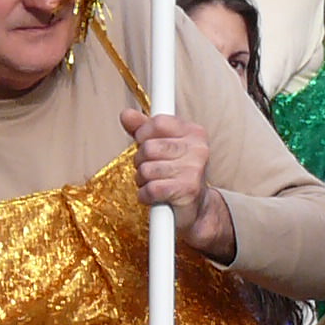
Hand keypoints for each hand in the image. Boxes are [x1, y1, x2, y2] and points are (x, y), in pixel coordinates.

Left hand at [122, 108, 232, 257]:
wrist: (196, 209)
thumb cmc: (176, 174)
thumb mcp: (161, 145)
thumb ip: (143, 129)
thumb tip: (126, 115)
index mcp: (194, 132)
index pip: (157, 122)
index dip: (143, 135)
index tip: (145, 145)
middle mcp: (198, 149)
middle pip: (148, 147)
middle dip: (140, 161)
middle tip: (151, 170)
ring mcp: (194, 170)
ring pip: (146, 169)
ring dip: (142, 180)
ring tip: (153, 183)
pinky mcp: (187, 191)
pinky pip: (150, 189)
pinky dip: (145, 195)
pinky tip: (153, 196)